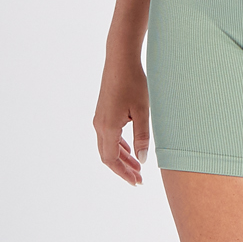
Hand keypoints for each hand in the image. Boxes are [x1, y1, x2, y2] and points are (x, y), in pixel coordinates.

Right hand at [94, 57, 149, 186]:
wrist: (120, 59)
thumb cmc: (133, 82)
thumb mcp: (142, 111)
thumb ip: (142, 137)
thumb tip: (142, 160)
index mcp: (108, 127)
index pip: (111, 159)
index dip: (124, 173)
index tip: (136, 182)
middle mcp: (99, 125)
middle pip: (108, 156)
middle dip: (123, 169)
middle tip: (139, 179)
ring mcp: (100, 119)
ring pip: (108, 147)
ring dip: (122, 159)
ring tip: (137, 167)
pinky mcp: (103, 113)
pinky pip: (108, 137)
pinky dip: (119, 147)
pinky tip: (130, 149)